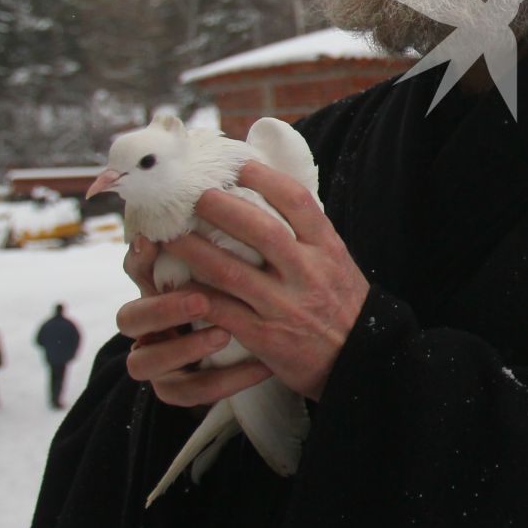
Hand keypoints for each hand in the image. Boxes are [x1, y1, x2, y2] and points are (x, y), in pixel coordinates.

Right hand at [118, 236, 271, 406]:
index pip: (135, 271)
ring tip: (224, 334)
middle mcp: (147, 325)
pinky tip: (262, 367)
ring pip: (142, 363)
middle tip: (201, 300)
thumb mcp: (233, 267)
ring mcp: (156, 360)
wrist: (255, 351)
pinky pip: (189, 393)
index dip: (139, 259)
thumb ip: (223, 242)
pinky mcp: (176, 389)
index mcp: (156, 289)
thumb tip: (236, 194)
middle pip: (128, 319)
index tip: (154, 242)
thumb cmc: (240, 295)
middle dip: (162, 308)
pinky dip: (226, 380)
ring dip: (184, 348)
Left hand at [166, 160, 368, 401]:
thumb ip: (308, 233)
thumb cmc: (342, 305)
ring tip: (169, 235)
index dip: (266, 179)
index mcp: (327, 249)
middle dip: (222, 208)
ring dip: (194, 250)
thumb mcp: (337, 261)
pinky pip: (221, 311)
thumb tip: (272, 194)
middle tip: (193, 195)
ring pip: (230, 271)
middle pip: (261, 230)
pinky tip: (172, 285)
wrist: (359, 360)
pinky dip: (194, 297)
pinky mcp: (265, 336)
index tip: (238, 166)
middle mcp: (307, 273)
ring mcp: (285, 305)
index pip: (297, 202)